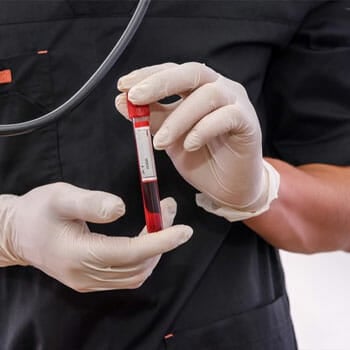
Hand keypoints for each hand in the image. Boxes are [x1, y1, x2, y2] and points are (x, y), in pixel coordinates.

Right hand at [0, 182, 192, 291]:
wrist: (17, 233)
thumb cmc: (38, 211)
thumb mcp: (60, 197)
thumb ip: (90, 203)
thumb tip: (121, 208)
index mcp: (79, 255)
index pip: (130, 253)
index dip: (160, 242)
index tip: (184, 230)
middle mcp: (86, 275)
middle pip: (137, 265)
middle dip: (161, 241)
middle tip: (167, 210)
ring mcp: (88, 282)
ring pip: (135, 274)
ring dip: (154, 250)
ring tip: (160, 222)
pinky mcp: (90, 281)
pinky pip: (126, 276)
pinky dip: (143, 259)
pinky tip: (145, 239)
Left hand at [116, 62, 278, 219]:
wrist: (229, 186)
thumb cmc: (201, 158)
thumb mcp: (169, 139)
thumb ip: (151, 119)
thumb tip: (122, 102)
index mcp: (198, 89)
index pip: (172, 72)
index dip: (147, 75)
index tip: (123, 86)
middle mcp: (218, 88)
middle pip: (191, 72)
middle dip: (160, 83)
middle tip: (135, 98)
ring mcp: (235, 103)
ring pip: (207, 95)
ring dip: (178, 118)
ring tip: (160, 141)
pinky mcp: (248, 122)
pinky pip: (226, 117)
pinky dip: (203, 129)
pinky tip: (190, 144)